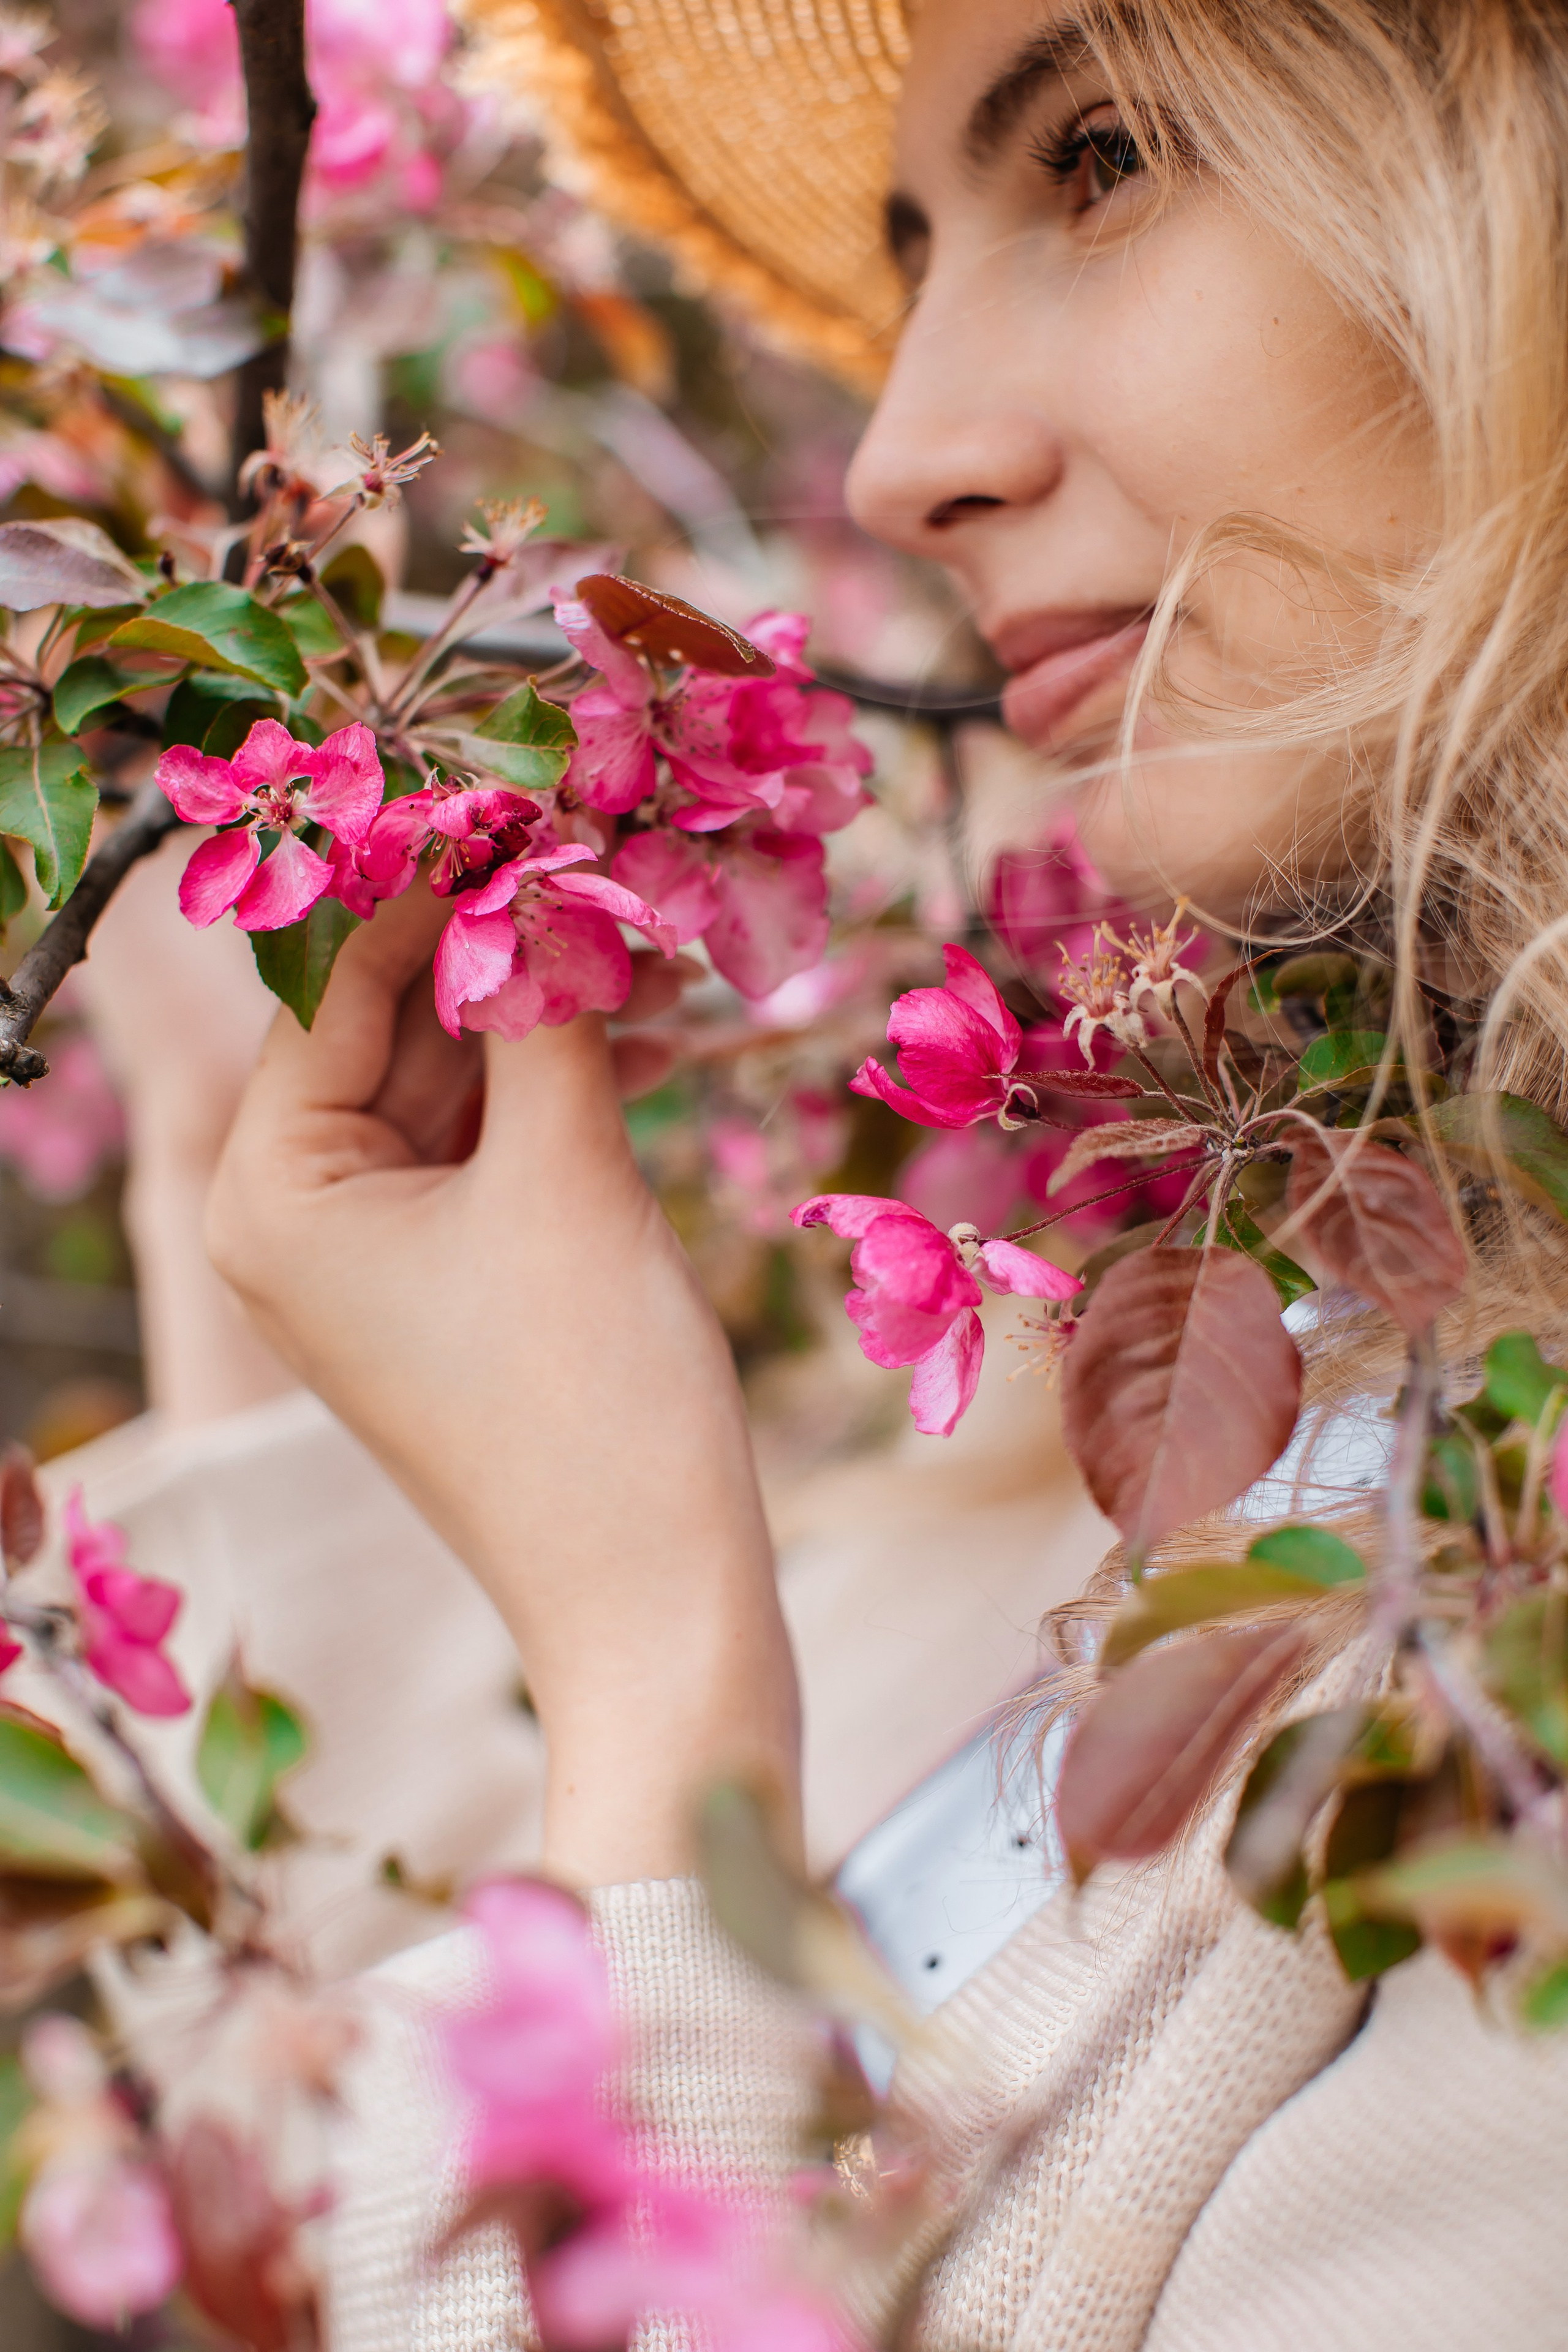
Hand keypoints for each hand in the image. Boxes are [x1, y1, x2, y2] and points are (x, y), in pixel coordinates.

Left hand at [206, 884, 799, 1883]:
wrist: (658, 1594)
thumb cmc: (591, 1399)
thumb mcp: (569, 1170)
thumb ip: (547, 999)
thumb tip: (546, 847)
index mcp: (268, 1191)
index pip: (333, 978)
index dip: (433, 867)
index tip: (518, 774)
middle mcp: (295, 1215)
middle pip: (394, 1019)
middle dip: (507, 929)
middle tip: (608, 833)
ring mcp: (376, 1248)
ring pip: (460, 1074)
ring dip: (556, 1000)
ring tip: (658, 915)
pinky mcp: (453, 1272)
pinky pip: (498, 1139)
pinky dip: (568, 1082)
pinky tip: (660, 1017)